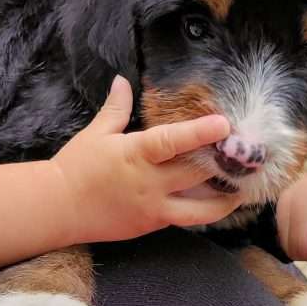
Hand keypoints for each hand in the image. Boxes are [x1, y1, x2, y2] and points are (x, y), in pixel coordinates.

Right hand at [51, 76, 242, 242]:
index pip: (172, 142)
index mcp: (136, 154)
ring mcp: (153, 209)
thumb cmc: (77, 166)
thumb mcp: (96, 133)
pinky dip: (204, 211)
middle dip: (224, 166)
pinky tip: (219, 201)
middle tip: (249, 156)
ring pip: (199, 210)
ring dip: (225, 199)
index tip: (225, 125)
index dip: (200, 133)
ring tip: (244, 189)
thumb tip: (122, 80)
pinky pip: (185, 219)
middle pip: (196, 176)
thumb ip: (116, 108)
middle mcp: (150, 183)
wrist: (57, 209)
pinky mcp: (152, 225)